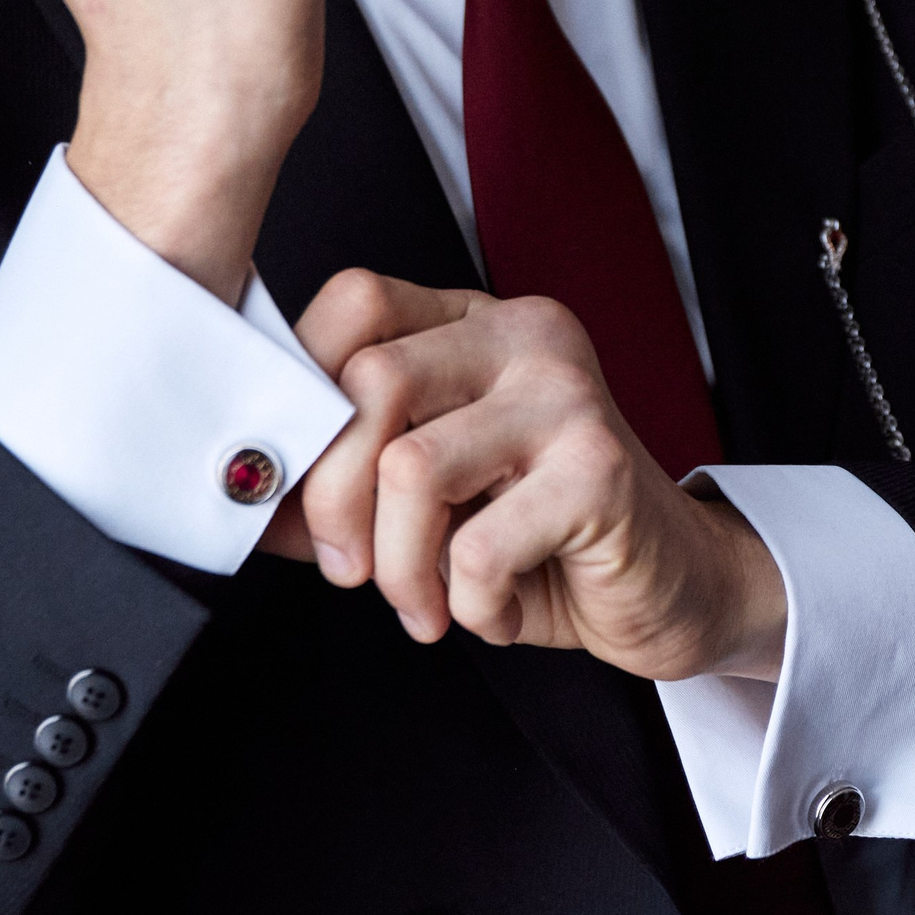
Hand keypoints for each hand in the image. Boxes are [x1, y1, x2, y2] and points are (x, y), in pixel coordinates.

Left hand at [276, 272, 787, 683]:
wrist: (669, 589)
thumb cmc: (539, 540)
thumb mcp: (429, 493)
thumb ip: (348, 471)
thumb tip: (244, 485)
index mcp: (473, 321)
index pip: (355, 303)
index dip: (303, 394)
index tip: (293, 488)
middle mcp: (524, 335)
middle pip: (369, 382)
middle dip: (334, 502)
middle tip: (354, 572)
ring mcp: (567, 394)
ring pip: (412, 469)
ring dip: (401, 570)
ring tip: (431, 604)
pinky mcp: (600, 468)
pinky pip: (478, 548)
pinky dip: (471, 607)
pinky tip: (502, 611)